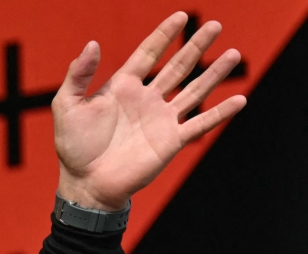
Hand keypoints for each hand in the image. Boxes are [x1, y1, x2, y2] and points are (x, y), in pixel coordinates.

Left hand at [52, 12, 246, 210]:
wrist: (87, 183)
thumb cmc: (74, 147)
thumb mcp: (67, 105)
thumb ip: (78, 74)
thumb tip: (92, 43)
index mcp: (123, 86)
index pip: (148, 53)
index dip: (164, 34)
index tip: (180, 15)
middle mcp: (146, 99)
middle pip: (178, 66)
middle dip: (196, 45)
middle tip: (215, 25)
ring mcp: (161, 120)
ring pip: (194, 90)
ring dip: (214, 73)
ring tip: (234, 54)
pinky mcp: (171, 141)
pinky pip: (200, 123)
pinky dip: (220, 113)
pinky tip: (239, 100)